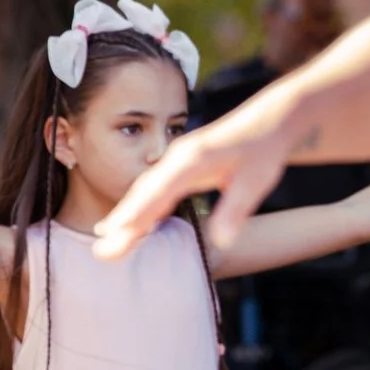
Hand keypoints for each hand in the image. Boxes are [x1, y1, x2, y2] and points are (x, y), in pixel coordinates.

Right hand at [93, 98, 295, 258]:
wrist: (269, 120)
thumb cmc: (264, 151)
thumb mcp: (257, 182)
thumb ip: (235, 211)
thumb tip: (223, 242)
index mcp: (194, 160)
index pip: (160, 191)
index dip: (138, 212)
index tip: (117, 231)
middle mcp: (177, 158)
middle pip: (143, 192)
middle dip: (122, 219)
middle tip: (101, 248)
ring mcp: (174, 160)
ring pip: (144, 190)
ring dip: (125, 214)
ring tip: (105, 237)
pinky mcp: (177, 166)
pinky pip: (152, 188)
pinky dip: (138, 205)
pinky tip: (129, 222)